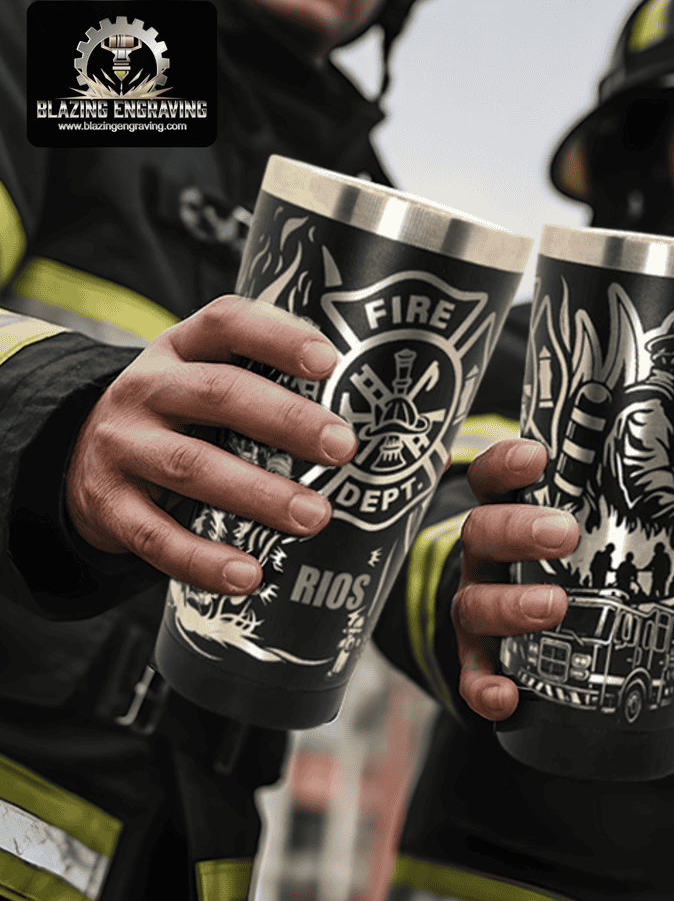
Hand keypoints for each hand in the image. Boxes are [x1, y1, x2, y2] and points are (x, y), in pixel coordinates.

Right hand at [66, 295, 357, 595]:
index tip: (330, 361)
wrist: (78, 455)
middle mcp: (146, 389)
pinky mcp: (107, 505)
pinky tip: (247, 576)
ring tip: (314, 516)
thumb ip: (265, 386)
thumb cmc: (180, 416)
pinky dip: (202, 560)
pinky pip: (155, 536)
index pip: (226, 323)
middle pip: (217, 394)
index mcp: (181, 348)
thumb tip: (369, 418)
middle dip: (286, 421)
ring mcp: (122, 446)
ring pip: (192, 467)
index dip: (278, 338)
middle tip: (343, 448)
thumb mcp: (206, 381)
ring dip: (258, 494)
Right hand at [453, 438, 673, 720]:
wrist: (511, 621)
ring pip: (474, 600)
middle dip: (519, 530)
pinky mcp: (475, 655)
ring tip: (553, 607)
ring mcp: (476, 604)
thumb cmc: (567, 566)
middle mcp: (487, 556)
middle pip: (481, 531)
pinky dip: (484, 685)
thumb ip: (663, 536)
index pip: (495, 477)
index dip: (509, 462)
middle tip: (564, 534)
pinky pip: (471, 672)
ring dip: (510, 604)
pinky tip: (507, 697)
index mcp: (514, 513)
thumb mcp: (601, 540)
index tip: (538, 457)